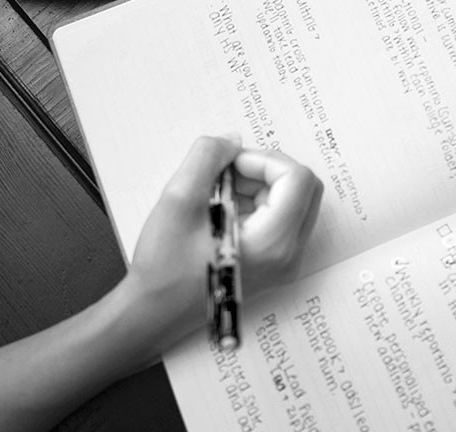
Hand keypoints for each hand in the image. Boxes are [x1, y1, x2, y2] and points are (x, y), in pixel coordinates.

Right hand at [120, 136, 321, 360]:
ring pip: (293, 199)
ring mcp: (284, 262)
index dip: (263, 159)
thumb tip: (233, 141)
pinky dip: (256, 201)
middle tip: (226, 173)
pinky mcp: (273, 264)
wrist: (152, 313)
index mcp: (274, 243)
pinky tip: (221, 208)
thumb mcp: (179, 198)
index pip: (297, 178)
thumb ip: (208, 157)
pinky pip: (281, 217)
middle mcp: (288, 256)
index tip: (228, 165)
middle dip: (265, 169)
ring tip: (217, 193)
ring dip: (259, 183)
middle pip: (303, 187)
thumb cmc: (164, 266)